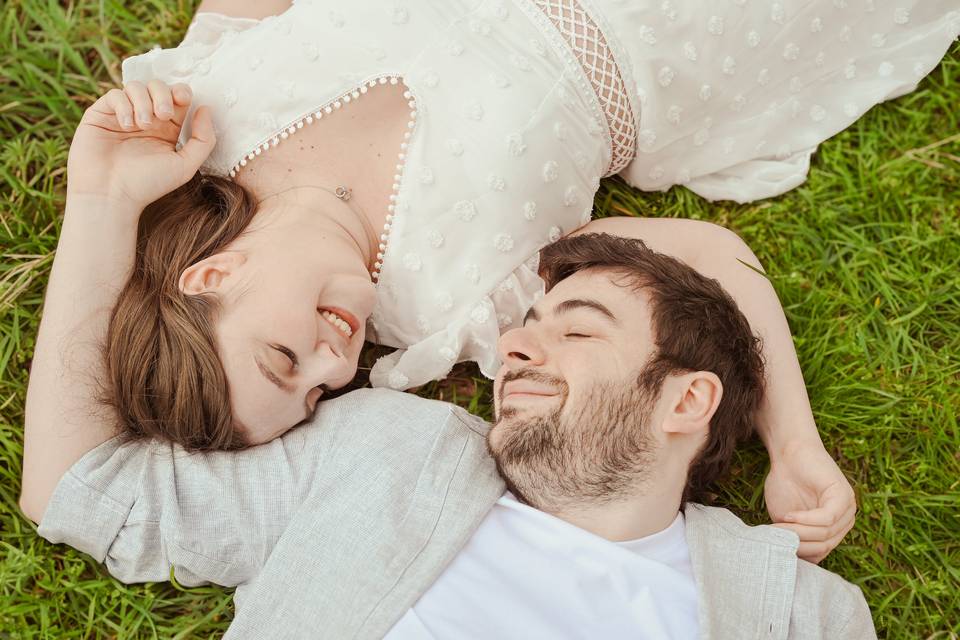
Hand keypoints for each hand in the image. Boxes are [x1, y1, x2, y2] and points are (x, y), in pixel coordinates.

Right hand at [66, 79, 215, 209]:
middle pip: (158, 87)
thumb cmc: (148, 184)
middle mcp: (145, 119)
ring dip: (144, 101)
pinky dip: (124, 105)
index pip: (177, 98)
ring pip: (136, 87)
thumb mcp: (185, 165)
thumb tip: (205, 109)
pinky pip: (114, 95)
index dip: (181, 92)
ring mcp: (122, 116)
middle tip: (163, 115)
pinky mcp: (100, 115)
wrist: (111, 195)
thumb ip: (203, 139)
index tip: (182, 100)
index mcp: (166, 129)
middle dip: (163, 94)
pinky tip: (127, 125)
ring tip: (143, 125)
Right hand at [764, 438, 856, 562]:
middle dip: (798, 543)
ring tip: (780, 525)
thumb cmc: (785, 483)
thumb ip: (793, 538)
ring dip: (799, 532)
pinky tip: (789, 515)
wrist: (789, 453)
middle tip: (777, 536)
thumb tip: (792, 561)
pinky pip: (826, 518)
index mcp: (833, 530)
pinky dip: (805, 519)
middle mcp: (845, 522)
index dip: (797, 552)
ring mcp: (847, 509)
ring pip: (825, 534)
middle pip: (823, 546)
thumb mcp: (786, 519)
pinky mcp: (843, 496)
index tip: (777, 546)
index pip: (820, 553)